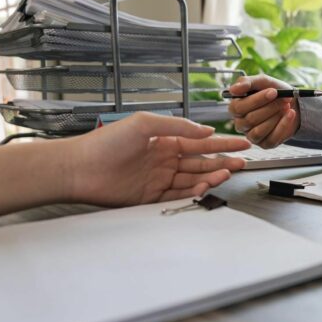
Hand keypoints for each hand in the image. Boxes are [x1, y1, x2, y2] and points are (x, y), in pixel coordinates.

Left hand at [66, 112, 249, 205]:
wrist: (79, 169)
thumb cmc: (105, 142)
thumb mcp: (144, 124)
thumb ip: (177, 126)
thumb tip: (205, 131)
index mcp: (163, 141)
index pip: (199, 142)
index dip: (222, 143)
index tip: (242, 143)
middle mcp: (163, 160)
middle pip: (200, 162)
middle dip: (223, 161)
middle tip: (243, 162)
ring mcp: (158, 179)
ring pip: (192, 179)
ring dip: (211, 176)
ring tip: (227, 173)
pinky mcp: (150, 198)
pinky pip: (178, 196)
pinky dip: (193, 192)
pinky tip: (205, 186)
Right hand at [228, 74, 299, 148]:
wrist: (292, 103)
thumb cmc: (274, 92)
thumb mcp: (262, 82)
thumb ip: (247, 82)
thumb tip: (233, 89)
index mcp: (236, 108)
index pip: (238, 108)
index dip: (256, 100)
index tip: (273, 91)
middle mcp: (241, 123)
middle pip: (250, 119)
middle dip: (270, 107)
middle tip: (284, 99)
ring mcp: (252, 135)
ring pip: (259, 130)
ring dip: (275, 116)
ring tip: (286, 106)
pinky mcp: (265, 143)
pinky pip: (271, 138)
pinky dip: (283, 125)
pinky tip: (290, 114)